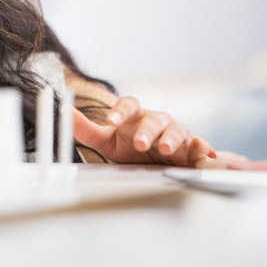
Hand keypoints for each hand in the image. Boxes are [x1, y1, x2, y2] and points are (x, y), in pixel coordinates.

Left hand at [71, 96, 219, 167]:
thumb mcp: (107, 142)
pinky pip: (197, 145)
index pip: (129, 105)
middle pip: (152, 121)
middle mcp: (156, 121)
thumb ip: (85, 129)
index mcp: (135, 117)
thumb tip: (63, 112)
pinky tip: (203, 152)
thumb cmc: (131, 148)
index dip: (121, 110)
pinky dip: (201, 148)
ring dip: (171, 140)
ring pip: (175, 132)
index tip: (111, 119)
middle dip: (147, 132)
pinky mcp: (191, 148)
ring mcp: (175, 133)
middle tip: (140, 143)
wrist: (157, 161)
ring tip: (165, 150)